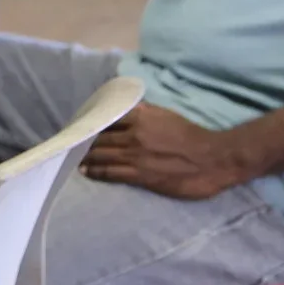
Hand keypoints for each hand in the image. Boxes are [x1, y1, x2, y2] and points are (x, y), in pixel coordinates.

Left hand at [80, 103, 251, 199]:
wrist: (215, 159)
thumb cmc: (194, 136)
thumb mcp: (168, 116)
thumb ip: (145, 113)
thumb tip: (126, 109)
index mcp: (141, 118)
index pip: (106, 119)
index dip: (90, 124)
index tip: (78, 126)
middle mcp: (134, 135)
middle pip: (99, 138)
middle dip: (83, 141)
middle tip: (68, 144)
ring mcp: (136, 156)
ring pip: (101, 155)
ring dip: (85, 157)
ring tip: (72, 157)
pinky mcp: (141, 175)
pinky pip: (111, 173)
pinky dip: (96, 171)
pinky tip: (85, 171)